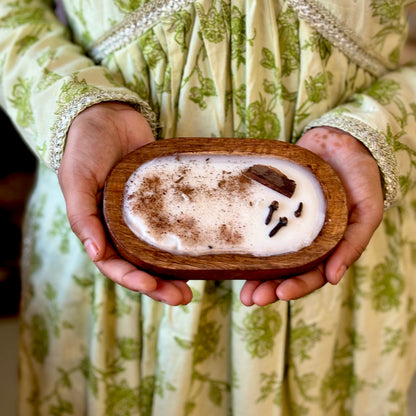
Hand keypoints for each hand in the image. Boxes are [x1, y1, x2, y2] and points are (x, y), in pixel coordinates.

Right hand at [58, 102, 192, 304]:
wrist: (107, 116)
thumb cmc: (84, 148)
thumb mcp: (76, 181)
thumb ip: (83, 216)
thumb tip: (96, 253)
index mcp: (101, 229)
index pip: (116, 265)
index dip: (134, 280)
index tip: (155, 289)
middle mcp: (124, 227)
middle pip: (143, 265)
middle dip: (161, 285)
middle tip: (184, 298)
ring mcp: (146, 215)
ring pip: (161, 249)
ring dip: (176, 268)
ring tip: (198, 282)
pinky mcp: (165, 198)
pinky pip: (177, 221)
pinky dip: (188, 237)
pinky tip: (204, 248)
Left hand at [240, 127, 383, 305]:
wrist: (341, 140)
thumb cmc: (361, 177)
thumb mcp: (367, 211)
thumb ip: (353, 244)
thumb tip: (334, 279)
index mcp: (327, 245)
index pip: (312, 274)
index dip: (296, 287)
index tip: (279, 294)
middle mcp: (304, 239)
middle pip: (286, 270)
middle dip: (269, 287)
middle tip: (251, 299)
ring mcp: (286, 223)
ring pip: (269, 253)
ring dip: (255, 272)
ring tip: (240, 289)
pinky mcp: (271, 205)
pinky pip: (257, 224)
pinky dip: (248, 238)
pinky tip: (234, 251)